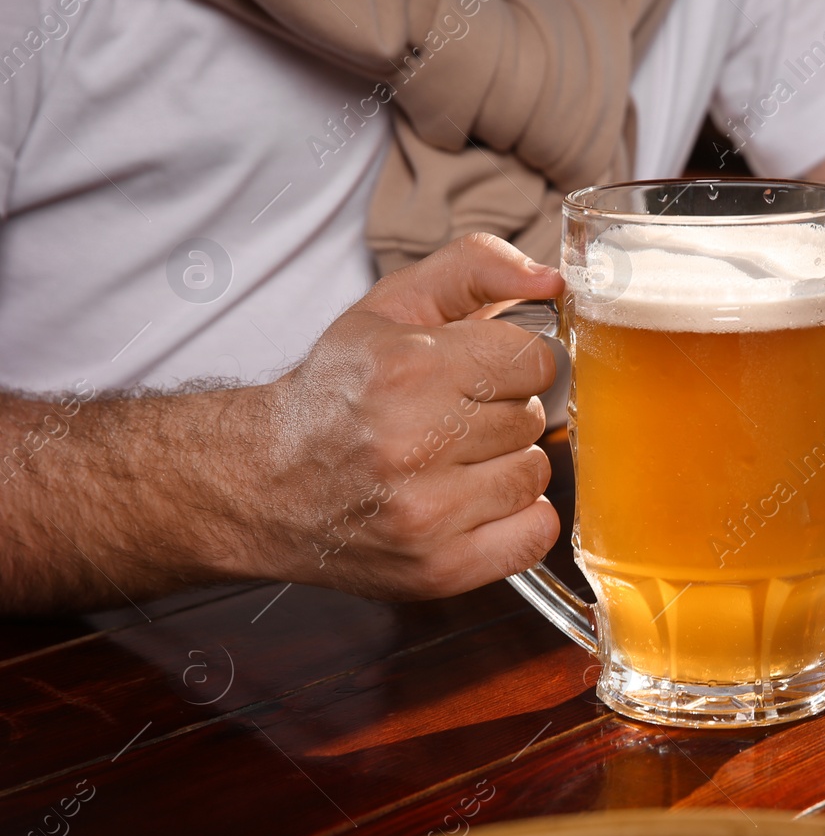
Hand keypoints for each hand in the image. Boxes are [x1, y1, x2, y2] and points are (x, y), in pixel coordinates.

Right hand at [242, 234, 562, 598]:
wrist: (261, 482)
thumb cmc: (336, 392)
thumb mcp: (393, 306)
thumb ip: (477, 268)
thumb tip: (553, 282)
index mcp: (408, 370)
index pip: (535, 359)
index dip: (511, 363)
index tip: (477, 372)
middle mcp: (415, 443)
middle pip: (535, 416)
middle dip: (502, 412)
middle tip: (449, 418)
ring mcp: (427, 513)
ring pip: (536, 473)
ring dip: (507, 464)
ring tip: (453, 460)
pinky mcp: (439, 568)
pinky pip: (536, 533)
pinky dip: (517, 518)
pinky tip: (472, 501)